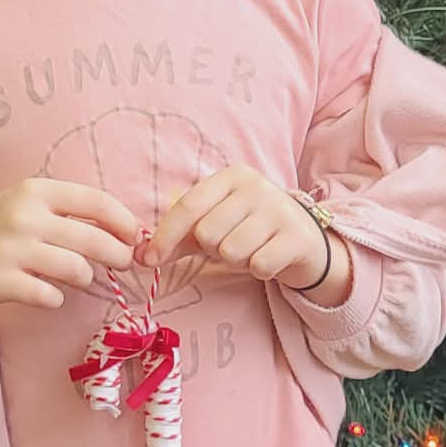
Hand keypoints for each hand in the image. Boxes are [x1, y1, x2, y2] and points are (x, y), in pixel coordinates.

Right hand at [0, 177, 143, 316]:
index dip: (124, 222)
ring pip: (76, 269)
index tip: (135, 236)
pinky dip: (56, 297)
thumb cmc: (4, 229)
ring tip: (78, 276)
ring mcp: (9, 249)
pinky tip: (49, 292)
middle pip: (93, 239)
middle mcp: (23, 216)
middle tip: (123, 263)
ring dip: (85, 277)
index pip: (97, 202)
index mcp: (36, 191)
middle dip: (117, 255)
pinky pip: (49, 295)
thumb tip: (131, 232)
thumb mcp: (32, 205)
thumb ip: (74, 212)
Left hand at [145, 163, 337, 292]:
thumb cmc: (249, 231)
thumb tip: (140, 256)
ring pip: (232, 251)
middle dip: (213, 249)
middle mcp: (256, 187)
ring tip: (251, 250)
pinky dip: (259, 269)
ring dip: (237, 260)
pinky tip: (269, 257)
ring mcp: (280, 209)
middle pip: (208, 233)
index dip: (165, 235)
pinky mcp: (297, 237)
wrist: (304, 241)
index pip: (188, 206)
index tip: (148, 260)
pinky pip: (259, 265)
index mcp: (231, 177)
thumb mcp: (214, 226)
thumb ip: (178, 238)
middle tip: (231, 244)